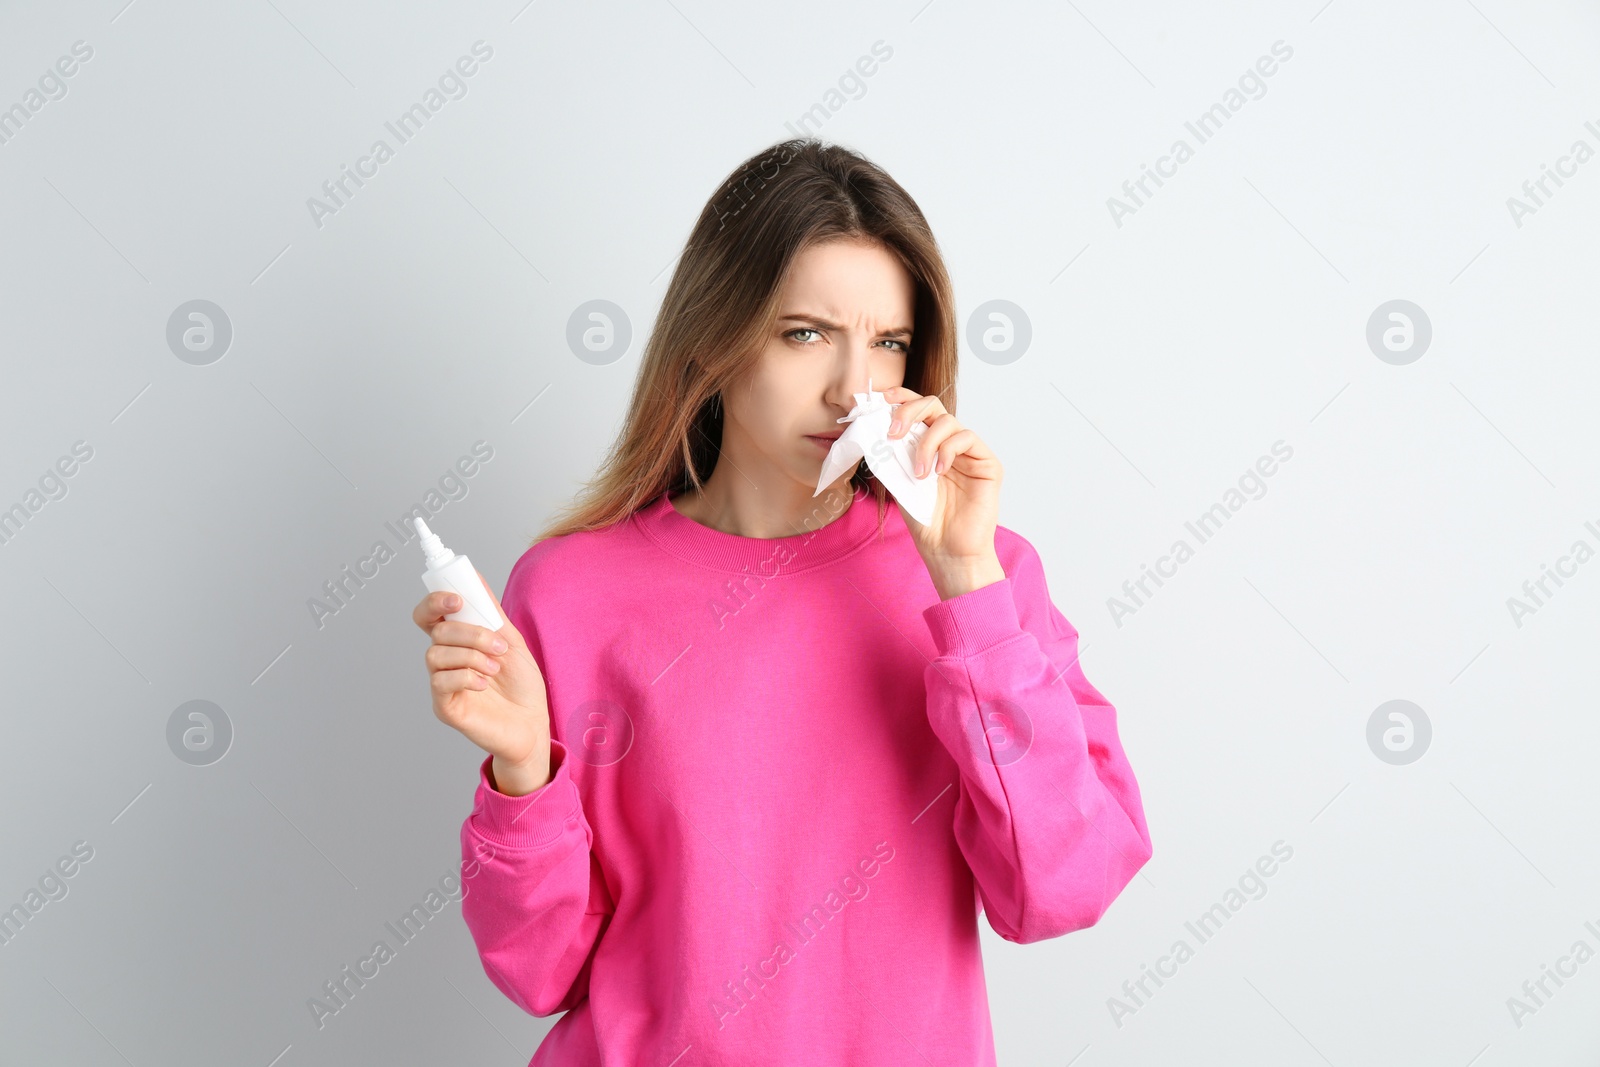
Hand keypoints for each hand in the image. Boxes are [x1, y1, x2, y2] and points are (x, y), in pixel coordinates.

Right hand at [412, 571, 552, 794]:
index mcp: (457, 641)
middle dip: (470, 633)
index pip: (429, 615)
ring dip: (473, 655)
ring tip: (496, 668)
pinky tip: (485, 684)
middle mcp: (444, 660)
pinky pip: (440, 681)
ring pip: (436, 654)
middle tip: (498, 645)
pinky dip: (467, 676)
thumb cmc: (521, 685)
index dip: (435, 601)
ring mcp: (441, 683)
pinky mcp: (444, 706)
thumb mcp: (511, 640)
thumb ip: (490, 612)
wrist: (533, 724)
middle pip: (435, 631)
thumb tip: (474, 576)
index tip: (457, 600)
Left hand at [879, 385, 1005, 597]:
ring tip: (918, 473)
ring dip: (926, 443)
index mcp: (928, 445)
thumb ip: (891, 454)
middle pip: (932, 405)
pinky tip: (938, 471)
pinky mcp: (987, 463)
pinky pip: (967, 438)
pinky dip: (947, 450)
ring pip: (947, 421)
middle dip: (908, 412)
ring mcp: (969, 452)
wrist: (947, 551)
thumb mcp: (898, 482)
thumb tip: (871, 428)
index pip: (917, 410)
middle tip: (893, 433)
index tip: (882, 399)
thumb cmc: (925, 521)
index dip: (901, 397)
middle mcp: (949, 444)